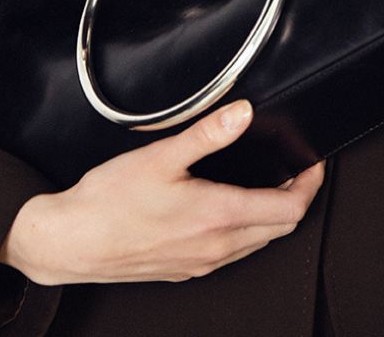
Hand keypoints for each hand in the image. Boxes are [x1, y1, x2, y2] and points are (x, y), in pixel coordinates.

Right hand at [0, 99, 325, 285]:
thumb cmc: (109, 201)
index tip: (313, 164)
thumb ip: (207, 134)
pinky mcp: (186, 270)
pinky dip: (245, 230)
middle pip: (279, 229)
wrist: (70, 243)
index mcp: (217, 217)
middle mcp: (216, 248)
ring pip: (257, 243)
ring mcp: (202, 264)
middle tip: (296, 170)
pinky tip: (228, 209)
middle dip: (295, 198)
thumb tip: (243, 113)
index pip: (288, 210)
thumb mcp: (160, 156)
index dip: (309, 185)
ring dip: (271, 216)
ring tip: (269, 185)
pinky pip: (232, 253)